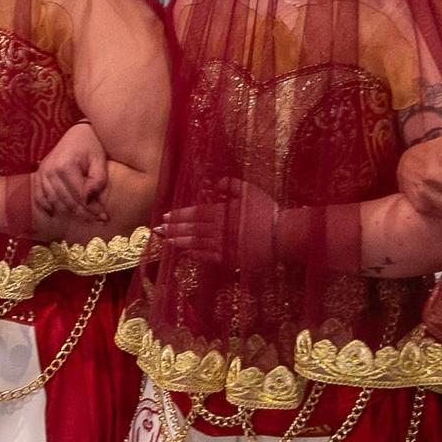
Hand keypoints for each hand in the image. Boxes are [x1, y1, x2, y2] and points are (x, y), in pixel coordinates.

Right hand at [34, 121, 108, 223]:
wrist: (78, 132)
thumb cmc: (92, 145)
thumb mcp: (100, 160)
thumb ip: (98, 180)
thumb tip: (89, 199)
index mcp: (65, 166)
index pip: (80, 196)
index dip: (93, 209)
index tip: (105, 217)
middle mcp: (50, 171)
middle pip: (67, 202)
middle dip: (84, 214)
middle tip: (99, 221)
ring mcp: (42, 173)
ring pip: (55, 202)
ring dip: (70, 213)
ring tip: (86, 218)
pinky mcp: (39, 174)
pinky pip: (39, 196)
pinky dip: (46, 207)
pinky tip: (55, 214)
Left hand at [161, 178, 279, 268]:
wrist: (282, 236)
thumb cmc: (267, 211)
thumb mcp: (250, 191)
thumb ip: (231, 185)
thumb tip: (216, 182)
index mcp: (222, 211)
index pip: (195, 213)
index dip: (179, 215)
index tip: (166, 216)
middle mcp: (218, 229)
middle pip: (191, 229)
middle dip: (173, 229)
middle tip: (158, 229)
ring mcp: (223, 246)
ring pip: (196, 244)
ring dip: (180, 242)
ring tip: (167, 241)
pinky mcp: (230, 259)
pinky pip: (208, 257)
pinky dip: (195, 255)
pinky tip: (187, 254)